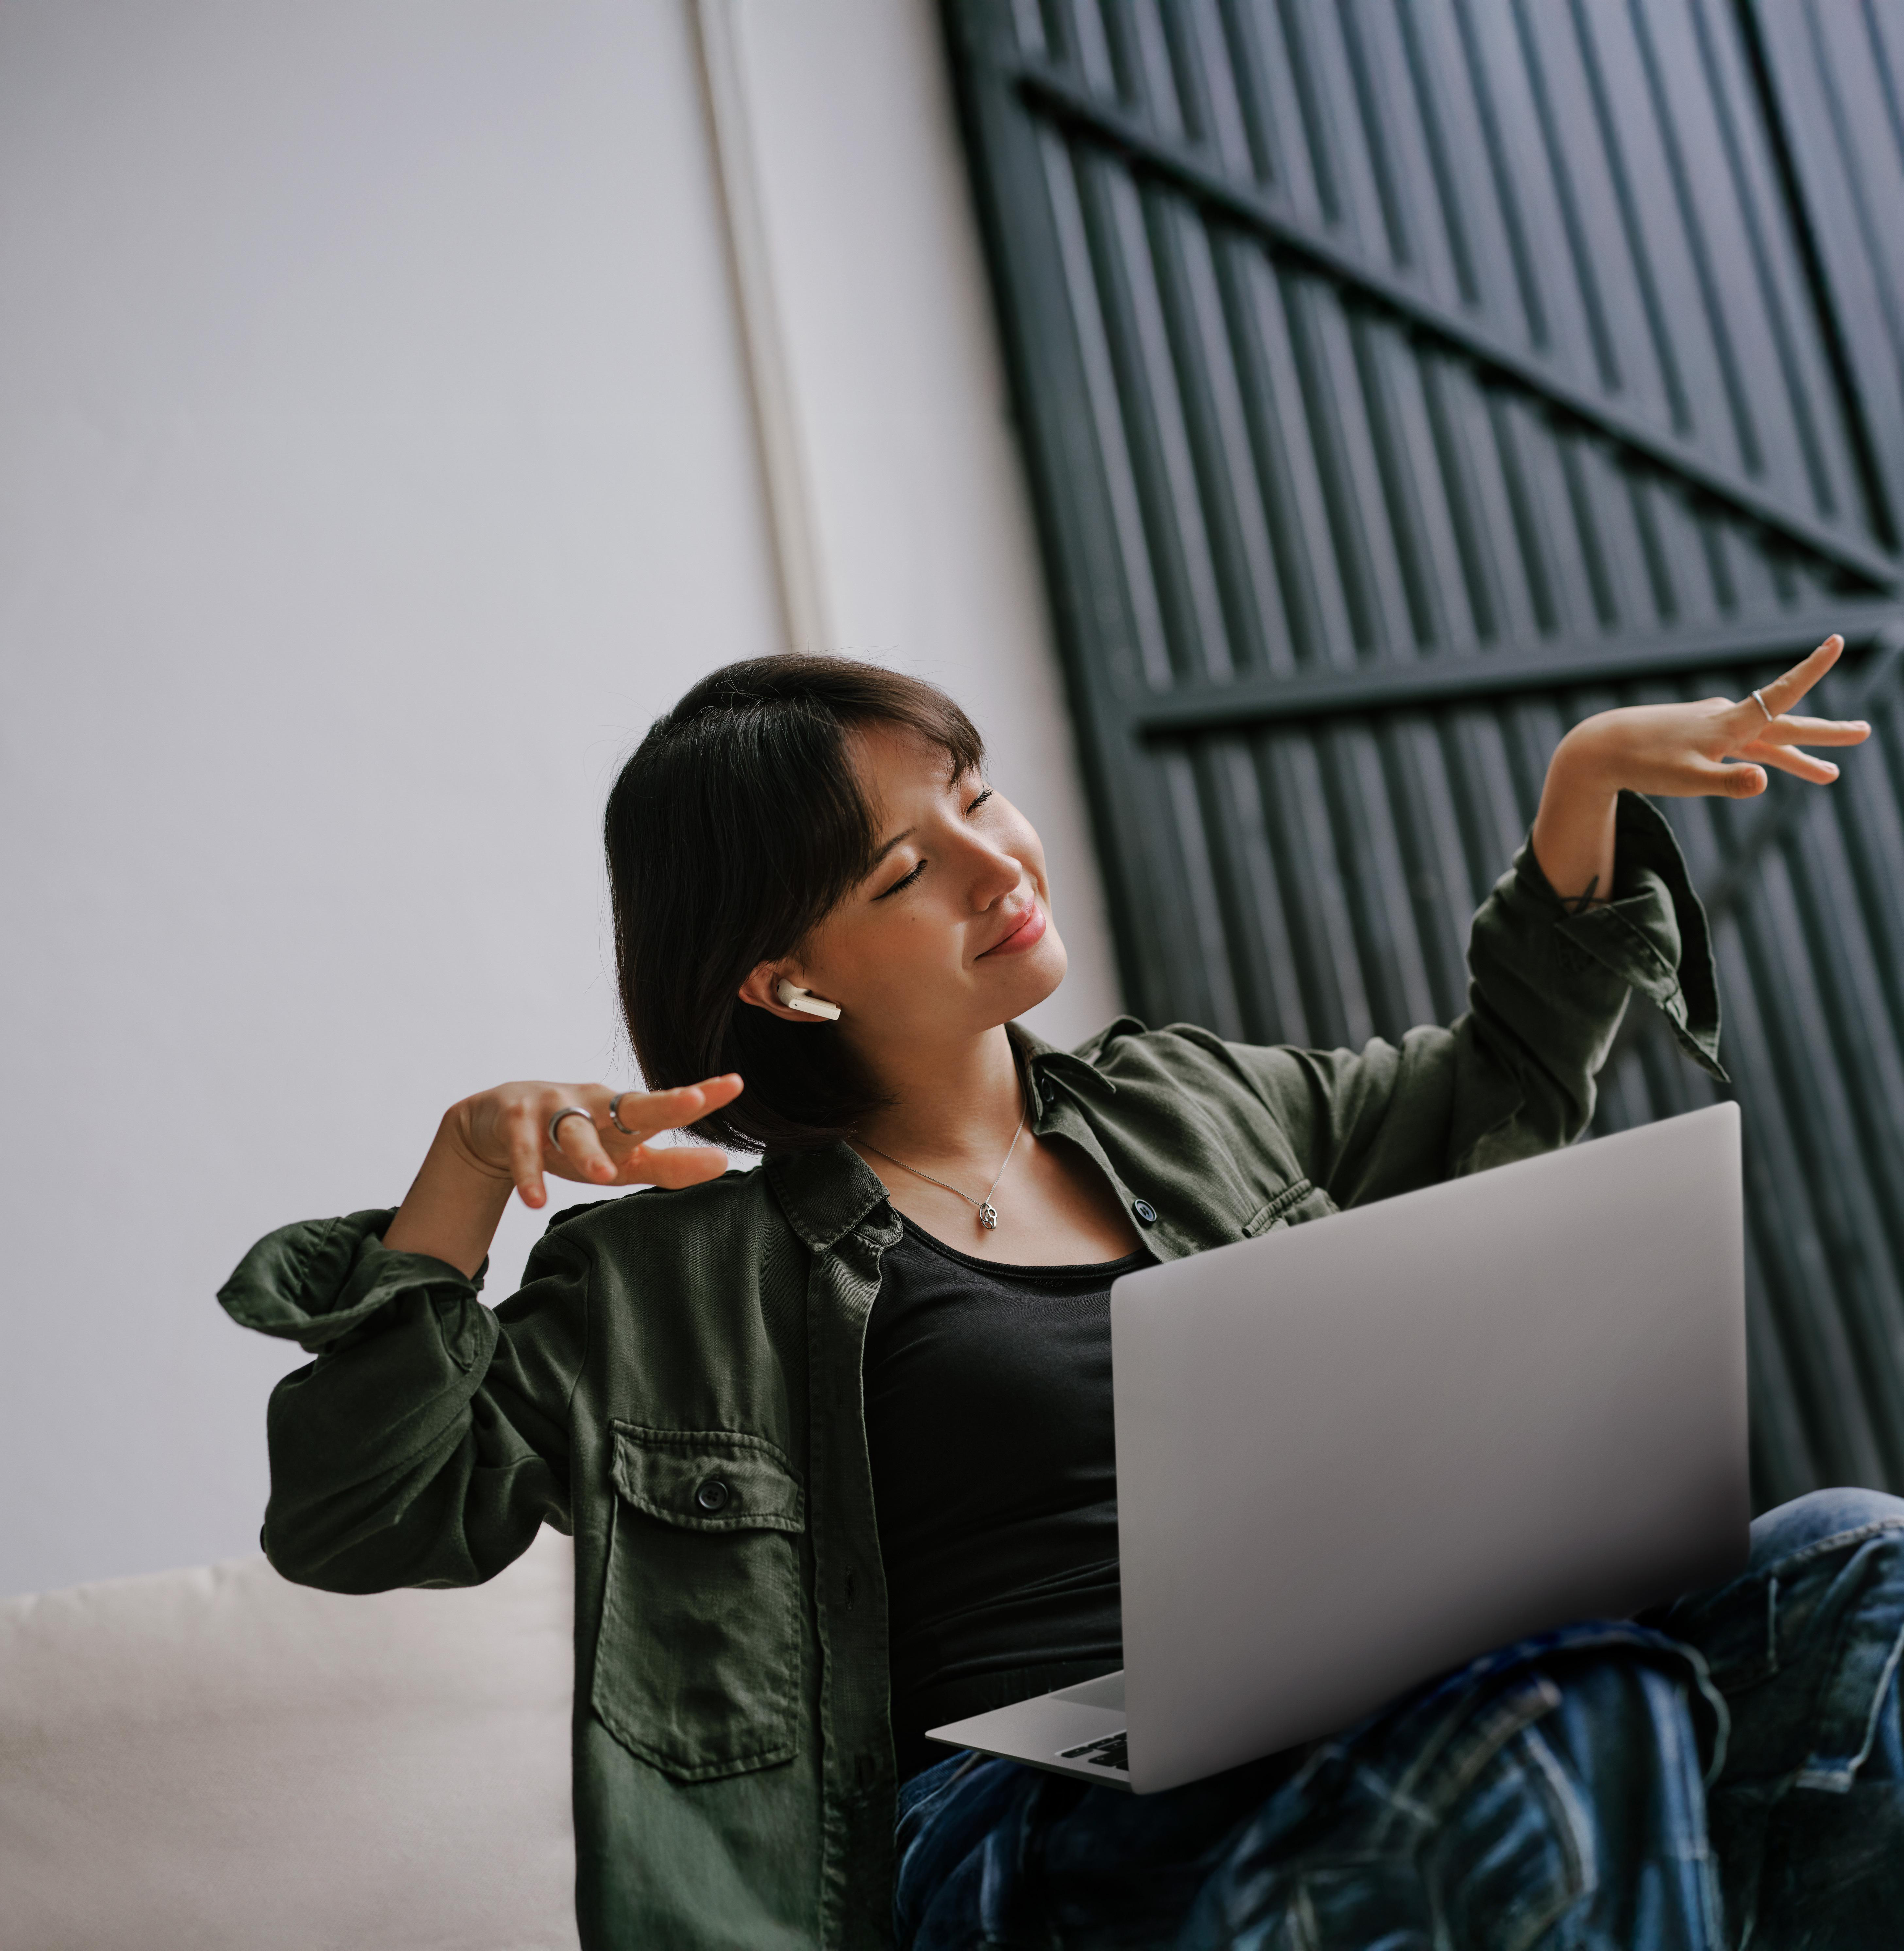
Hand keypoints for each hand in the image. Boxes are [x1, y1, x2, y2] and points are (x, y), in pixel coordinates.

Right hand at [444, 1075, 743, 1210]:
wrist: (495, 1127)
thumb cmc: (573, 1143)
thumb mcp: (623, 1157)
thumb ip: (670, 1165)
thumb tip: (725, 1163)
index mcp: (624, 1114)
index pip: (668, 1105)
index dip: (702, 1097)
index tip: (737, 1083)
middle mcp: (594, 1104)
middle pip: (631, 1105)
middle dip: (664, 1103)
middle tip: (695, 1099)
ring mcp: (553, 1108)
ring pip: (573, 1128)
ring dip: (587, 1152)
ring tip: (602, 1176)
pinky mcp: (515, 1120)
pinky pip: (523, 1149)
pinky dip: (529, 1173)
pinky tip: (535, 1199)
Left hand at [1558, 634, 1869, 800]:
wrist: (1600, 749)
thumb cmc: (1642, 763)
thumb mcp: (1686, 780)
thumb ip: (1728, 782)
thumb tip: (1766, 780)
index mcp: (1730, 724)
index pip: (1781, 695)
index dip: (1811, 670)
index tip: (1837, 642)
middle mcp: (1727, 719)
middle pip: (1786, 725)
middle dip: (1825, 733)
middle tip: (1863, 732)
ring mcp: (1715, 726)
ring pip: (1767, 741)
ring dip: (1797, 757)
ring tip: (1830, 774)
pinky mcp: (1701, 735)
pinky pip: (1743, 747)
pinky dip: (1764, 757)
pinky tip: (1771, 764)